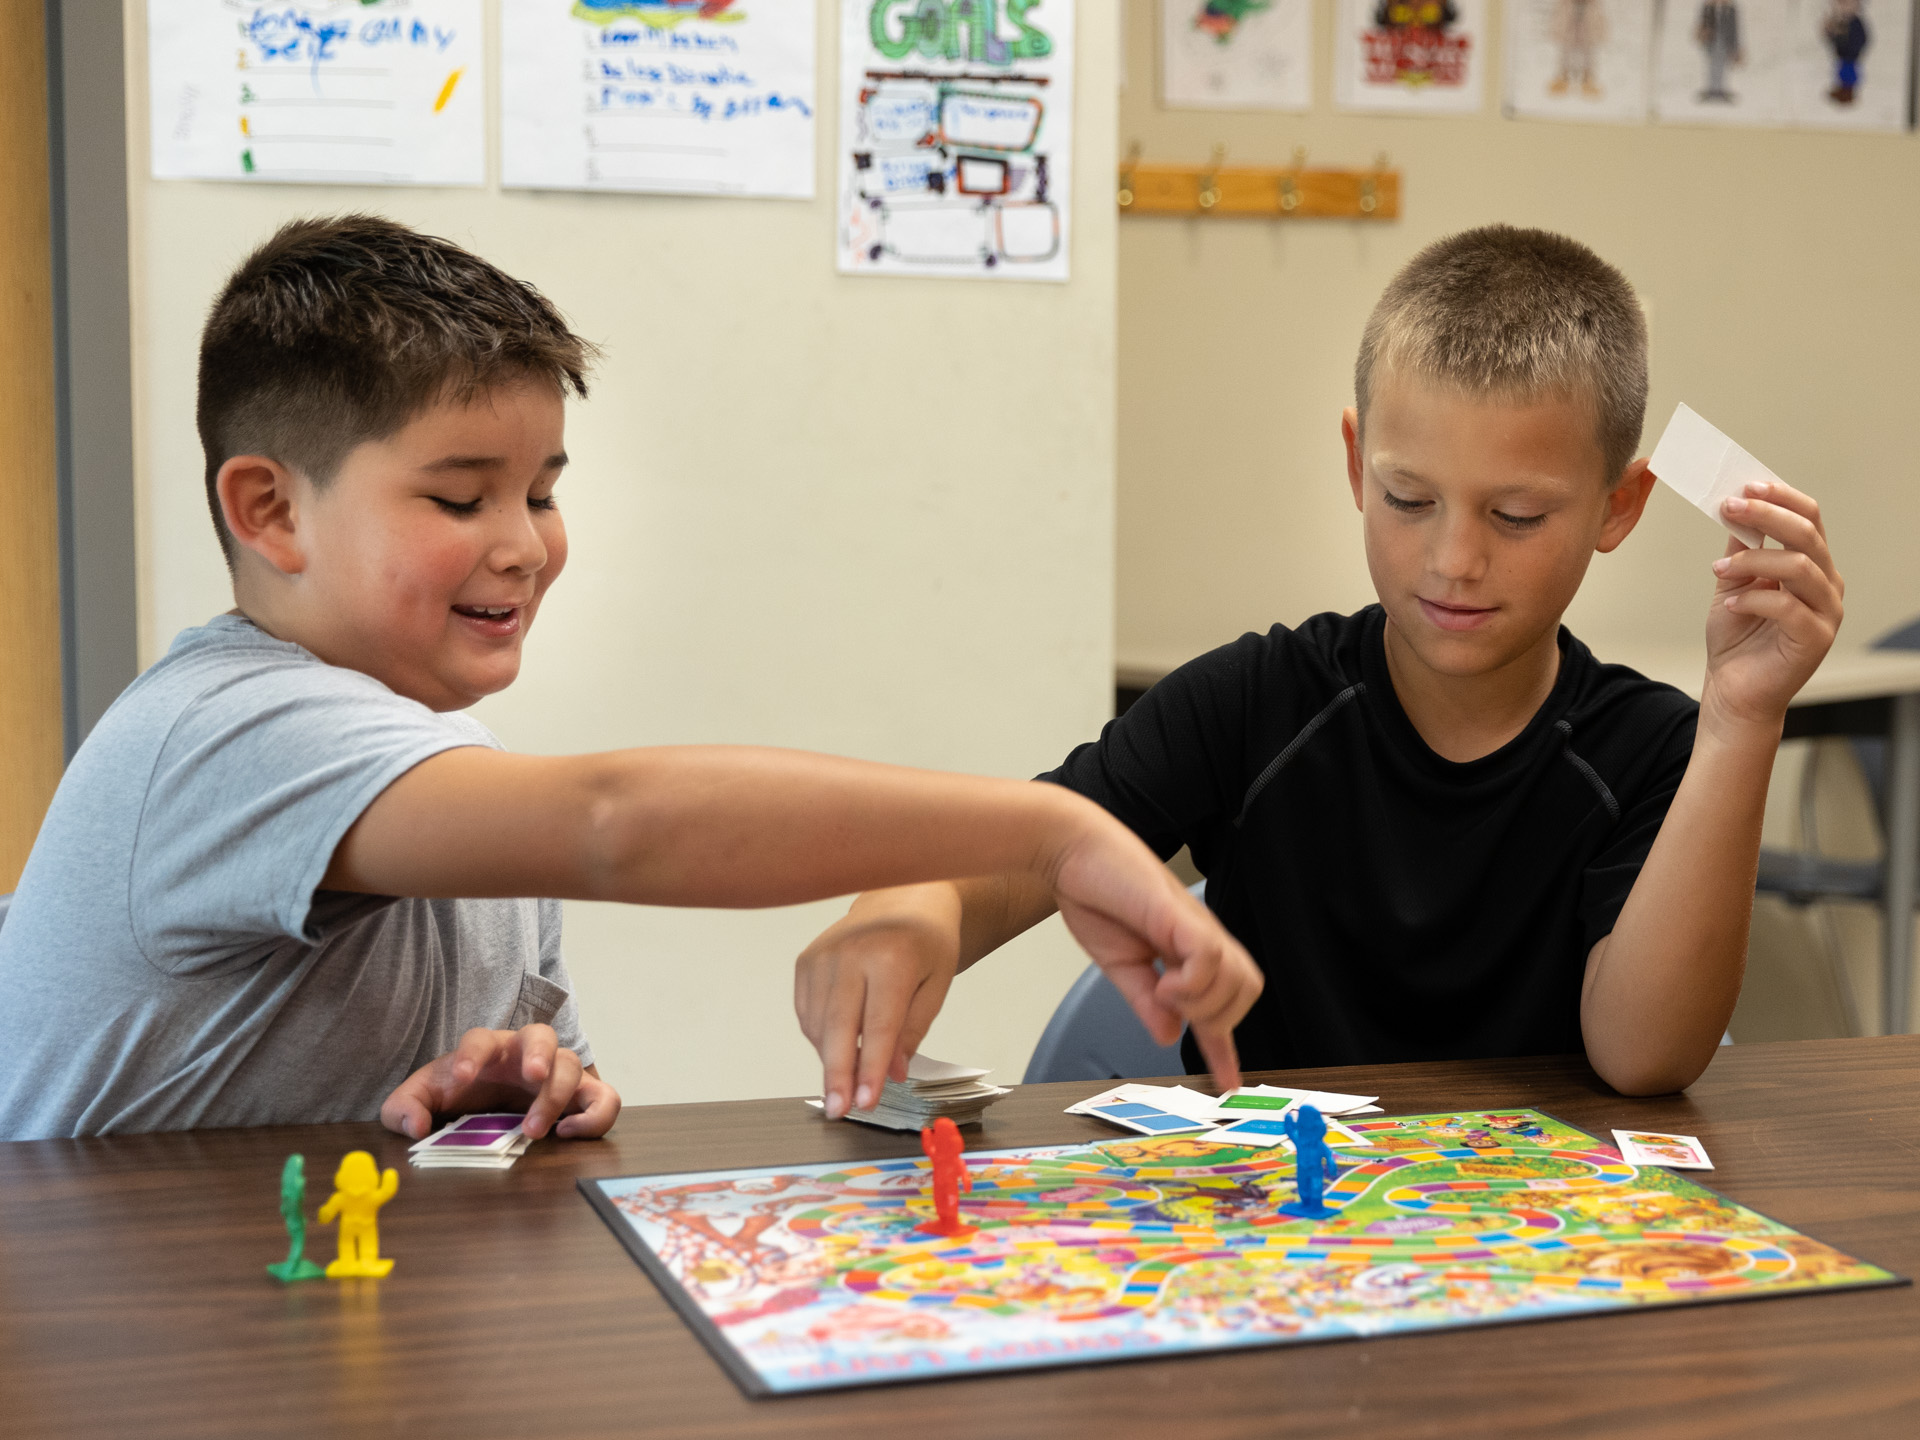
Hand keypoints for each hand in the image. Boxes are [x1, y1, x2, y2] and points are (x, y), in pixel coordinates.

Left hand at [379, 1024, 621, 1140]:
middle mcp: (526, 1054)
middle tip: (530, 1077)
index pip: (480, 1038)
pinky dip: (597, 1115)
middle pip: (542, 1034)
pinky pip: (605, 1098)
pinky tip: (569, 1133)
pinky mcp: (581, 1097)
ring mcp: (557, 1073)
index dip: (471, 1054)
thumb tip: (415, 1126)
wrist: (488, 1104)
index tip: (461, 1077)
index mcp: (488, 1049)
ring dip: (556, 1096)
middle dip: (538, 1054)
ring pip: (572, 1065)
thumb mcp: (423, 1099)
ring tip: (534, 1131)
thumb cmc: (459, 1095)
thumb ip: (403, 1108)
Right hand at [795, 885, 960, 1118]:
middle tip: (839, 1110)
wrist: (901, 897)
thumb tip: (892, 1073)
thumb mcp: (936, 984)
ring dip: (831, 1058)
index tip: (867, 1102)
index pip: (878, 1026)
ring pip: (819, 1024)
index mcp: (891, 957)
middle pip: (839, 1027)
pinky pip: (807, 1012)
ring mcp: (823, 955)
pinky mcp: (806, 960)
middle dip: (838, 1074)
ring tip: (847, 1081)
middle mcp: (851, 953)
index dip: (871, 1068)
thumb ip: (913, 1029)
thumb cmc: (926, 941)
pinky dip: (820, 1036)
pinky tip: (838, 1045)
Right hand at [1045, 817, 1263, 1090]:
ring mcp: (1193, 925)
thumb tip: (1168, 1035)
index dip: (1225, 1046)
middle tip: (1172, 1011)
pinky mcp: (1179, 915)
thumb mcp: (1119, 964)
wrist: (1070, 851)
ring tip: (1163, 991)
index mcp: (1186, 949)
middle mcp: (1199, 937)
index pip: (1221, 1001)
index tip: (1226, 1080)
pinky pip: (1209, 959)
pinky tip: (1163, 980)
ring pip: (1237, 980)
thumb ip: (1145, 1000)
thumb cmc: (1093, 894)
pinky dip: (1191, 983)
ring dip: (1202, 1002)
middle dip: (1216, 1019)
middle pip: (1246, 990)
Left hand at [1701, 479, 1843, 735]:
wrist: (1733, 692)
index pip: (1809, 519)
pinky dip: (1754, 598)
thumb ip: (1740, 552)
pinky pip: (1787, 606)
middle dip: (1767, 515)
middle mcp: (1826, 585)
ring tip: (1718, 567)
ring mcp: (1826, 612)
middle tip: (1730, 506)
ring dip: (1754, 559)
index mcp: (1812, 566)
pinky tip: (1730, 603)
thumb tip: (1734, 512)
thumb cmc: (1737, 640)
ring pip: (1800, 566)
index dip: (1780, 498)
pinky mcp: (1815, 638)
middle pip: (1808, 534)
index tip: (1744, 486)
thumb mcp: (1732, 585)